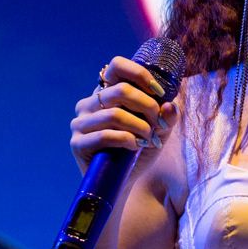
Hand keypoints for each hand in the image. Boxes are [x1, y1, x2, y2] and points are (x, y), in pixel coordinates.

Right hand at [70, 55, 176, 173]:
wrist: (124, 182)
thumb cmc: (140, 150)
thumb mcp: (159, 131)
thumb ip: (167, 117)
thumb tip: (170, 106)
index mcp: (107, 93)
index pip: (117, 66)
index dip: (140, 74)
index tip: (159, 92)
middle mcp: (90, 103)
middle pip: (120, 90)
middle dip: (147, 107)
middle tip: (158, 124)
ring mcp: (80, 123)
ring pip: (114, 114)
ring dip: (139, 127)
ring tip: (148, 139)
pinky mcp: (77, 143)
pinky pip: (104, 135)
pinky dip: (126, 140)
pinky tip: (135, 146)